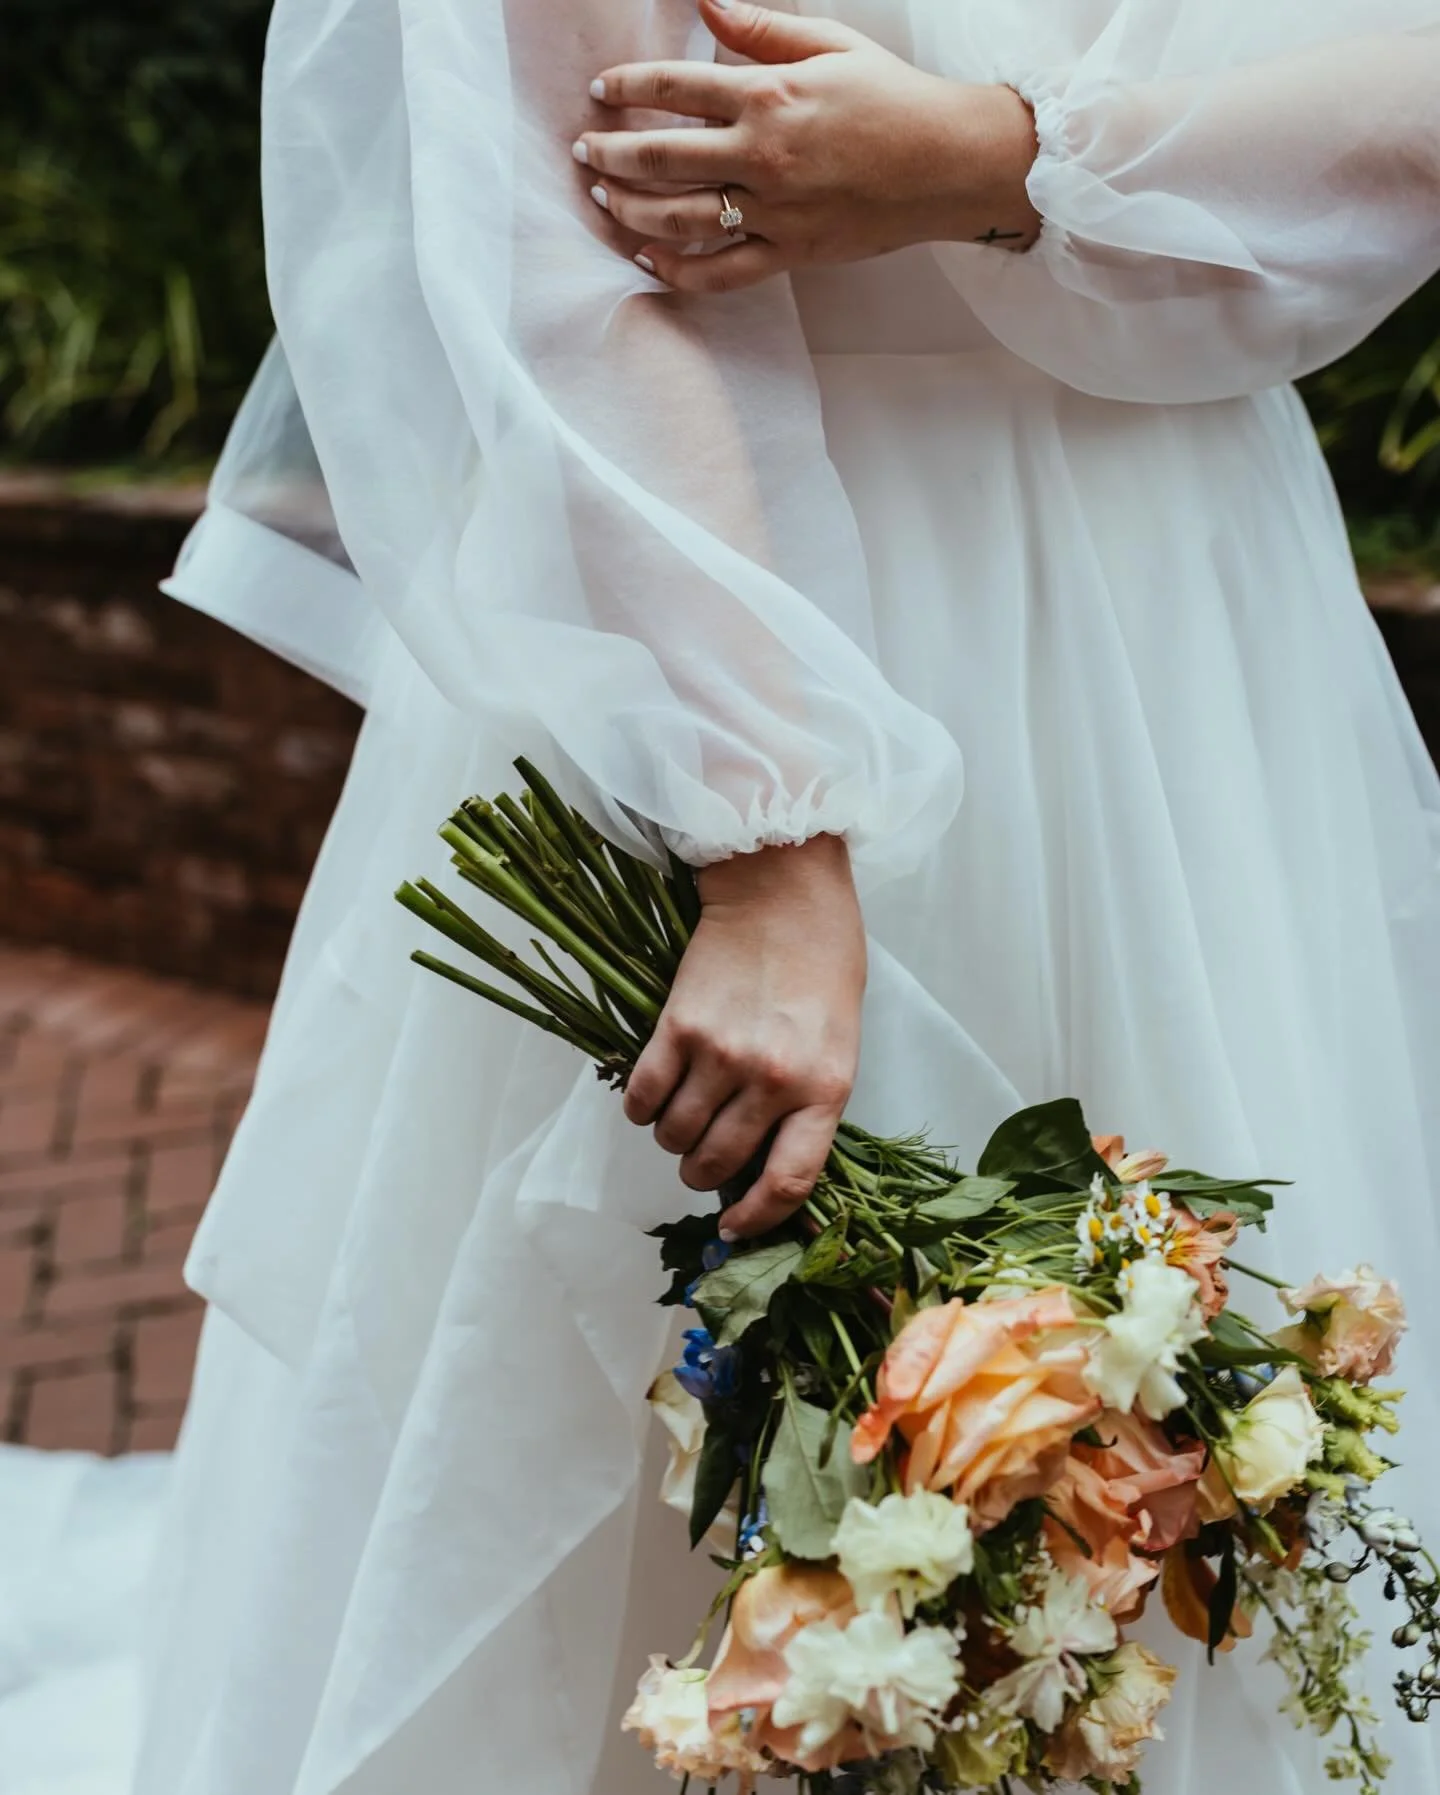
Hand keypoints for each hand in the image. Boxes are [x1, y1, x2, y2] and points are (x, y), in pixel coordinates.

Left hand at [576, 0, 1039, 294]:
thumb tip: (704, 0)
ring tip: (603, 196)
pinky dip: (677, 270)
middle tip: (584, 149)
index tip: (601, 91)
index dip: (627, 87)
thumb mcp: (828, 45)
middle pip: (660, 158)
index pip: (674, 88)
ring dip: (629, 208)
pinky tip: (646, 258)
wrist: (948, 164)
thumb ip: (759, 29)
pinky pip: (720, 273)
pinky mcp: (789, 253)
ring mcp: (773, 212)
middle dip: (610, 152)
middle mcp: (762, 157)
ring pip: (678, 219)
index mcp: (768, 97)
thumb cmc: (891, 99)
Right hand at [623, 834, 865, 1238]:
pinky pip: (645, 1096)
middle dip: (703, 1175)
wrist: (783, 890)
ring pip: (676, 1136)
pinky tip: (653, 1097)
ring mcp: (722, 1054)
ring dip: (672, 1141)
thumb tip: (764, 1163)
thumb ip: (809, 1102)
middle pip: (718, 1164)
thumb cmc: (823, 962)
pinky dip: (642, 1109)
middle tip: (701, 1161)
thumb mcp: (839, 1042)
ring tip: (680, 1120)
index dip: (757, 1218)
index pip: (788, 1182)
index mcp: (824, 1088)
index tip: (736, 1227)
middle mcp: (772, 1080)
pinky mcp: (677, 1027)